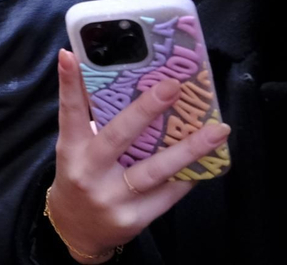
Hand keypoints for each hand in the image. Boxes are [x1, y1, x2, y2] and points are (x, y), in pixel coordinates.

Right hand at [45, 49, 230, 261]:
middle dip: (146, 110)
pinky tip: (208, 161)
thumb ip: (94, 124)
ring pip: (154, 170)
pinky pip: (169, 194)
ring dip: (189, 149)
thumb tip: (125, 85)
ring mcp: (113, 197)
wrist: (77, 230)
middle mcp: (90, 172)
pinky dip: (189, 175)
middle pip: (118, 136)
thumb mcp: (77, 150)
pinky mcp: (135, 218)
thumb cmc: (82, 177)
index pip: (70, 112)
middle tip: (172, 86)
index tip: (70, 55)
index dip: (69, 84)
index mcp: (72, 150)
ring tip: (218, 130)